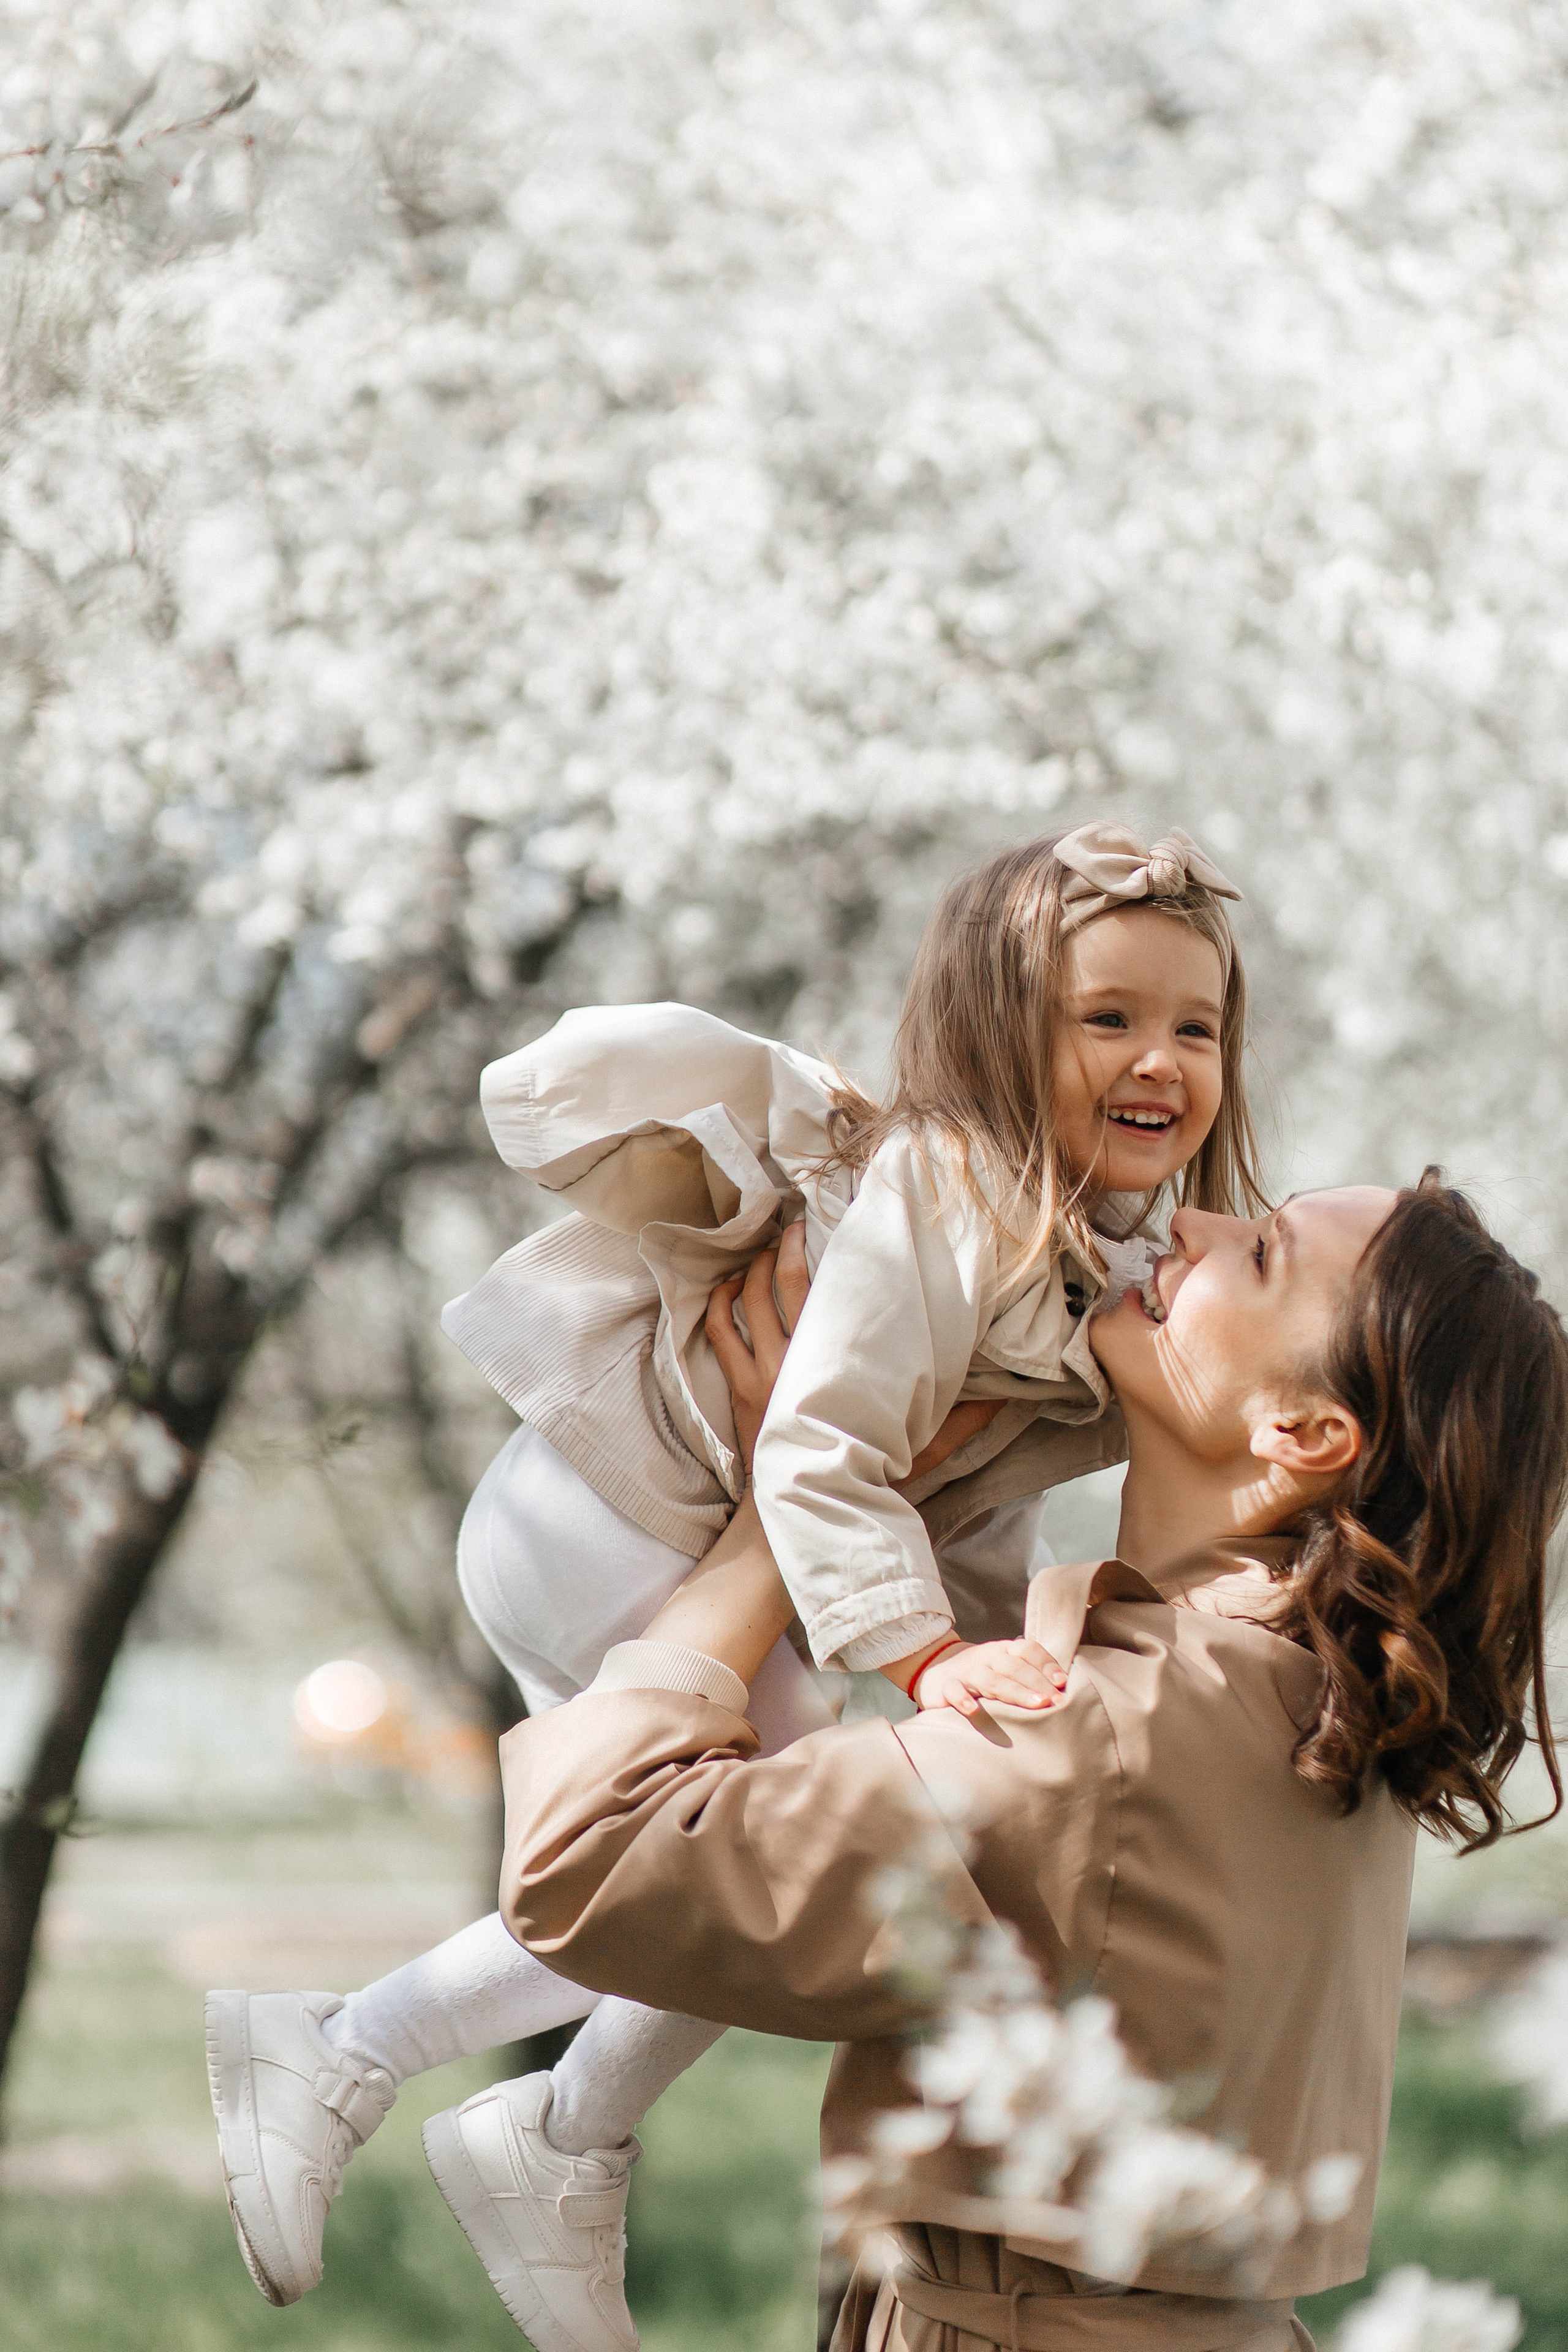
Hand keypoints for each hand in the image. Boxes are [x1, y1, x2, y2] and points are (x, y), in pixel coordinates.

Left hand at [705, 1228, 1007, 1484]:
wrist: (799, 1515)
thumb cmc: (860, 1482)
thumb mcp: (919, 1453)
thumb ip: (960, 1422)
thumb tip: (1007, 1397)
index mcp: (836, 1369)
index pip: (826, 1293)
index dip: (828, 1253)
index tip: (838, 1228)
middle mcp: (793, 1363)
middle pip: (781, 1283)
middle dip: (786, 1246)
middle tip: (797, 1225)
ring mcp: (761, 1375)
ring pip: (747, 1301)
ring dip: (756, 1268)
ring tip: (769, 1250)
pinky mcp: (738, 1391)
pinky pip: (718, 1334)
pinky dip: (719, 1305)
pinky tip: (730, 1287)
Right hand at [911, 1636, 1066, 1716]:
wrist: (936, 1671)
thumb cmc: (981, 1675)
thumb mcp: (1004, 1669)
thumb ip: (1028, 1675)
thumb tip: (1062, 1690)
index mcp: (1004, 1651)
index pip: (1028, 1649)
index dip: (1046, 1663)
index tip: (1062, 1682)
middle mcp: (987, 1658)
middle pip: (1014, 1667)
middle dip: (1037, 1683)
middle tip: (1055, 1701)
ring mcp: (966, 1672)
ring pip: (991, 1679)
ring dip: (1014, 1692)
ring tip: (1035, 1705)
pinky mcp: (945, 1687)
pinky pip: (954, 1690)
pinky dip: (961, 1699)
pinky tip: (972, 1710)